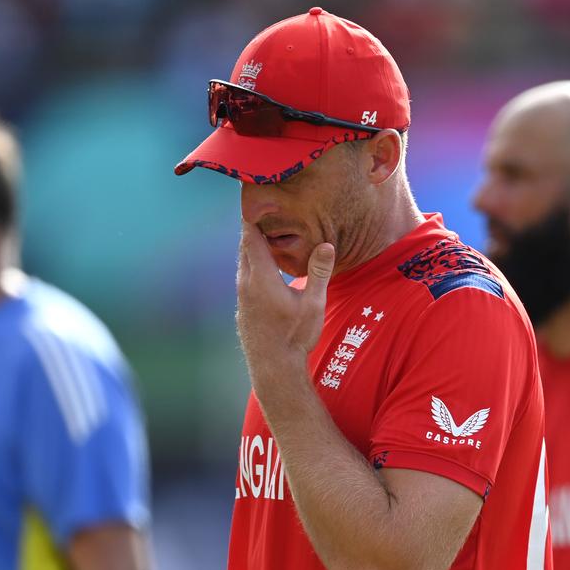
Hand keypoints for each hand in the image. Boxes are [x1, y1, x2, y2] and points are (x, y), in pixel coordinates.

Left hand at [236, 223, 334, 378]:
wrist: (273, 368)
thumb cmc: (295, 336)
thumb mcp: (313, 303)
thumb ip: (319, 272)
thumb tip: (327, 244)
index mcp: (261, 277)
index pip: (251, 238)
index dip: (251, 217)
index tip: (253, 200)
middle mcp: (246, 284)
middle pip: (245, 248)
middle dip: (254, 230)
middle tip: (264, 213)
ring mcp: (241, 298)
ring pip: (244, 265)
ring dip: (253, 250)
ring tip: (266, 238)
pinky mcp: (243, 310)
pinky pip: (245, 280)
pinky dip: (253, 268)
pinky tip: (266, 272)